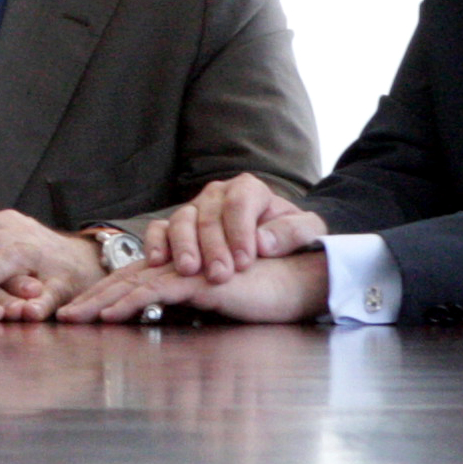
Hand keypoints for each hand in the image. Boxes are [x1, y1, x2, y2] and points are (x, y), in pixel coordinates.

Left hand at [56, 248, 328, 324]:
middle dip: (88, 300)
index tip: (74, 312)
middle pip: (122, 282)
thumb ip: (186, 315)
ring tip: (72, 318)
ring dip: (99, 302)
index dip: (100, 296)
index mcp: (176, 274)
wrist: (292, 286)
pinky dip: (130, 302)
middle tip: (59, 316)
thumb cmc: (256, 298)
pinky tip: (109, 314)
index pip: (130, 283)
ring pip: (132, 285)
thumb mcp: (212, 310)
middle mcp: (176, 270)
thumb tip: (160, 334)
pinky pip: (157, 291)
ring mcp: (186, 274)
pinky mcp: (199, 283)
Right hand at [150, 173, 326, 281]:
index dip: (239, 233)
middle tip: (219, 274)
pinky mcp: (176, 226)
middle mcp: (217, 194)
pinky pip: (159, 228)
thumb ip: (292, 233)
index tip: (244, 261)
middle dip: (213, 247)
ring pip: (182, 220)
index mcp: (248, 189)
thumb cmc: (287, 235)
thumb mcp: (306, 230)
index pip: (239, 205)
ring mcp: (194, 208)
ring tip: (189, 270)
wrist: (272, 240)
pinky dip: (156, 242)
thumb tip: (263, 243)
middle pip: (208, 215)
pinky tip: (159, 261)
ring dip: (184, 246)